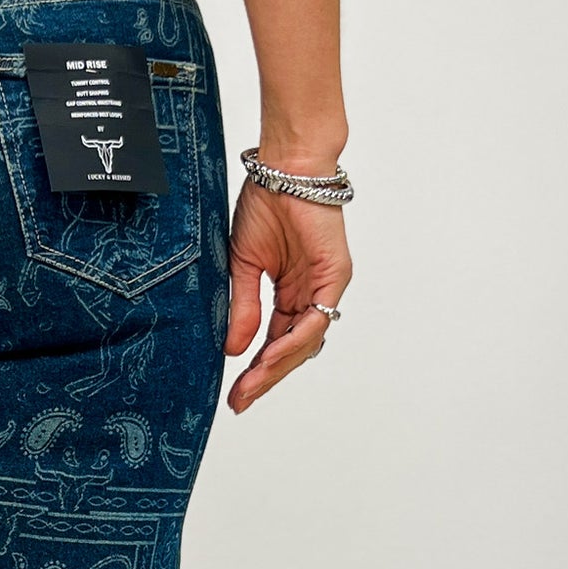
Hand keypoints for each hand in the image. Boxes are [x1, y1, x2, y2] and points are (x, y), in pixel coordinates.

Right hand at [223, 179, 351, 412]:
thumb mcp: (243, 266)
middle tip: (240, 400)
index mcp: (291, 293)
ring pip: (306, 342)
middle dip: (265, 377)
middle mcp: (310, 295)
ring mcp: (324, 288)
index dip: (256, 370)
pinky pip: (315, 319)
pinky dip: (293, 340)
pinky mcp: (334, 276)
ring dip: (277, 366)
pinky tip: (269, 356)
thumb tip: (234, 350)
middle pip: (291, 350)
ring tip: (251, 384)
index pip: (276, 343)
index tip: (235, 394)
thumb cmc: (265, 204)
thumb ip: (244, 309)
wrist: (283, 168)